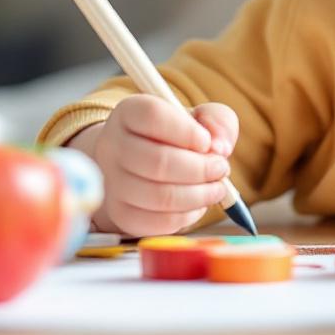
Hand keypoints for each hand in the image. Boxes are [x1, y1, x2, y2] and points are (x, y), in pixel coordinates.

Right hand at [67, 95, 238, 236]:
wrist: (139, 163)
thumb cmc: (175, 136)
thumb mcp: (199, 118)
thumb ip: (218, 121)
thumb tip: (220, 146)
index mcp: (129, 113)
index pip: (152, 116)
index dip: (186, 131)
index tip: (207, 142)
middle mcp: (112, 145)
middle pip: (158, 162)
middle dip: (200, 169)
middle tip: (221, 168)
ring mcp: (113, 183)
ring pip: (159, 196)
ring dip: (199, 195)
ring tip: (217, 188)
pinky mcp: (121, 214)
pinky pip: (158, 222)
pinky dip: (187, 216)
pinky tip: (198, 204)